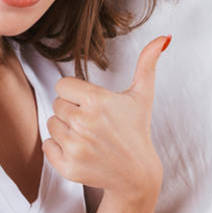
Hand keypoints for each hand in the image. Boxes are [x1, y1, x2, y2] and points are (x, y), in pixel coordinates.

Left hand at [43, 36, 169, 205]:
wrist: (136, 174)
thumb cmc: (136, 130)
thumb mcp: (142, 95)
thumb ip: (148, 63)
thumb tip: (164, 38)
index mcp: (96, 101)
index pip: (62, 85)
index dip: (76, 93)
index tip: (90, 103)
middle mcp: (83, 123)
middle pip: (56, 104)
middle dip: (71, 110)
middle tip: (91, 121)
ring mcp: (74, 146)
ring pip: (51, 124)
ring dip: (64, 128)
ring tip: (86, 135)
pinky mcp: (67, 166)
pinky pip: (47, 146)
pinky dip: (58, 148)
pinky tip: (79, 149)